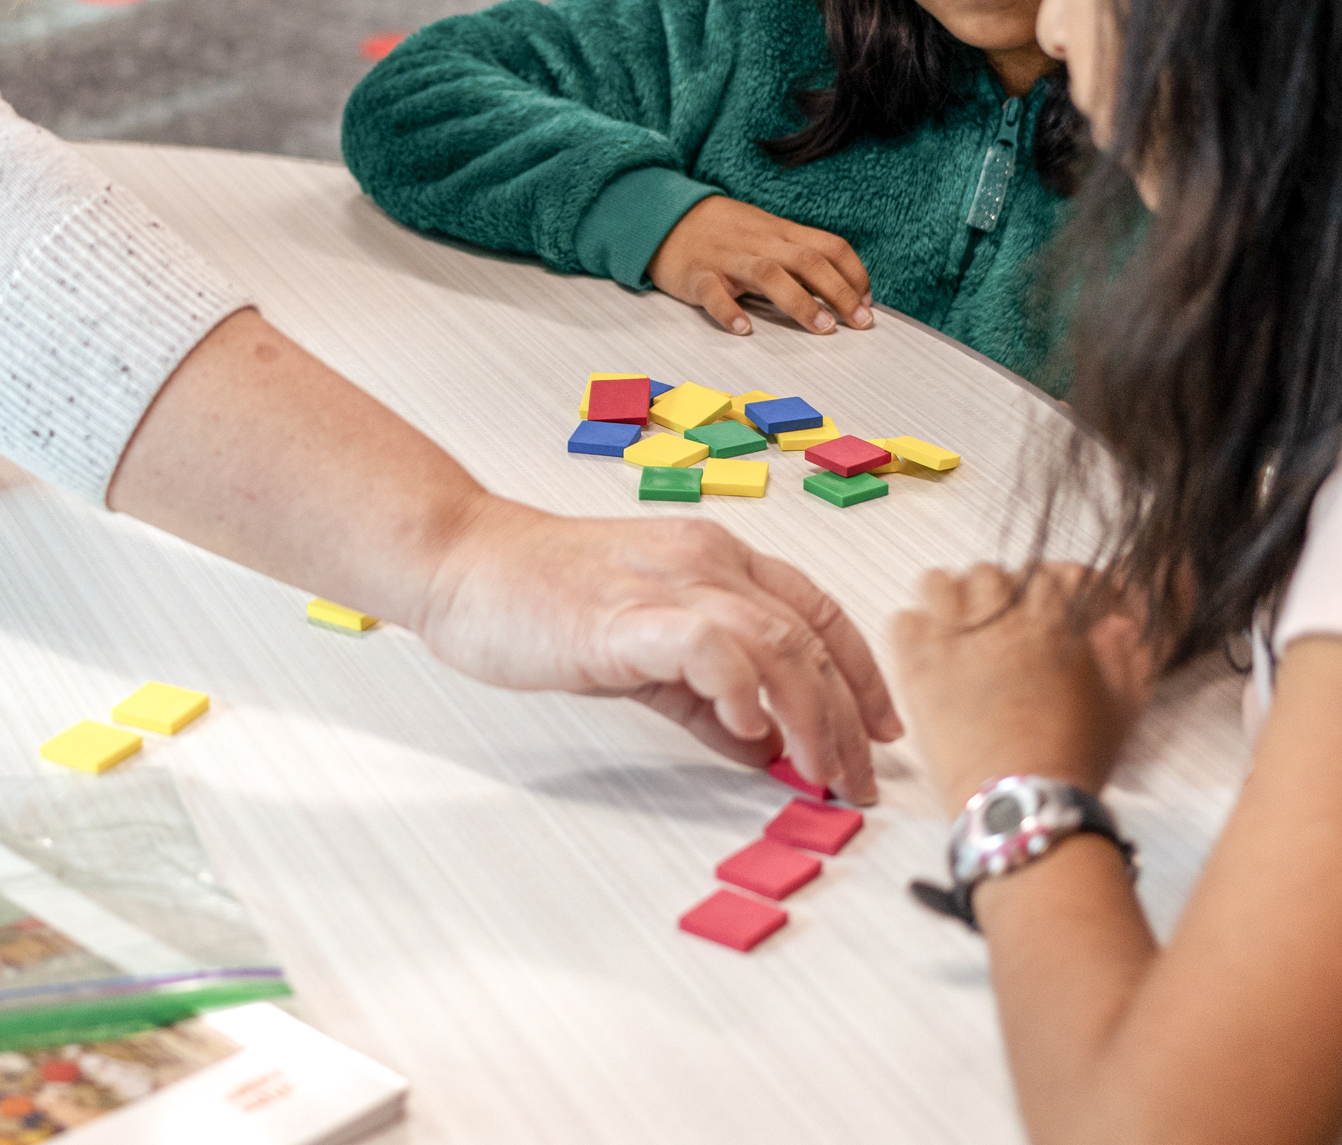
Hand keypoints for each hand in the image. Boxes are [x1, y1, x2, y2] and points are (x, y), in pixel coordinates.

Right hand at [415, 499, 901, 799]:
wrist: (462, 563)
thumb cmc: (539, 598)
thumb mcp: (644, 648)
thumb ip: (704, 695)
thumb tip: (762, 744)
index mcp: (714, 560)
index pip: (818, 612)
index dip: (862, 675)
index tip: (879, 731)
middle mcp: (704, 561)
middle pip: (810, 637)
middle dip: (846, 719)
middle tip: (856, 781)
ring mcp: (666, 584)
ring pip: (777, 641)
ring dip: (812, 716)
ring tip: (819, 772)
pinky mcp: (624, 615)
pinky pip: (707, 644)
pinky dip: (739, 690)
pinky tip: (747, 734)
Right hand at [650, 195, 874, 335]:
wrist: (666, 216)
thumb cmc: (724, 231)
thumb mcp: (766, 232)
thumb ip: (798, 254)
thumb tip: (840, 287)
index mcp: (779, 231)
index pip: (829, 246)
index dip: (854, 274)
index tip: (868, 303)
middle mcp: (758, 242)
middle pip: (807, 261)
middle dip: (839, 292)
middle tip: (860, 323)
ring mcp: (727, 258)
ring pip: (768, 274)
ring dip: (800, 301)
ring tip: (822, 328)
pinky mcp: (696, 275)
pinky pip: (713, 292)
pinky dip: (729, 311)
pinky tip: (744, 329)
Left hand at [893, 563, 1154, 810]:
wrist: (1021, 803)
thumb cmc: (1075, 758)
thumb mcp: (1122, 705)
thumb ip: (1126, 653)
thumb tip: (1117, 623)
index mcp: (1054, 620)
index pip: (1047, 572)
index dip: (1053, 591)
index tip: (1054, 612)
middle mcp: (1000, 619)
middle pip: (992, 573)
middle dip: (1001, 597)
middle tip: (1006, 630)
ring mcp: (953, 639)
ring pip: (940, 583)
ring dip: (953, 602)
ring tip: (964, 634)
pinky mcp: (917, 666)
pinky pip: (903, 620)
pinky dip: (916, 632)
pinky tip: (934, 657)